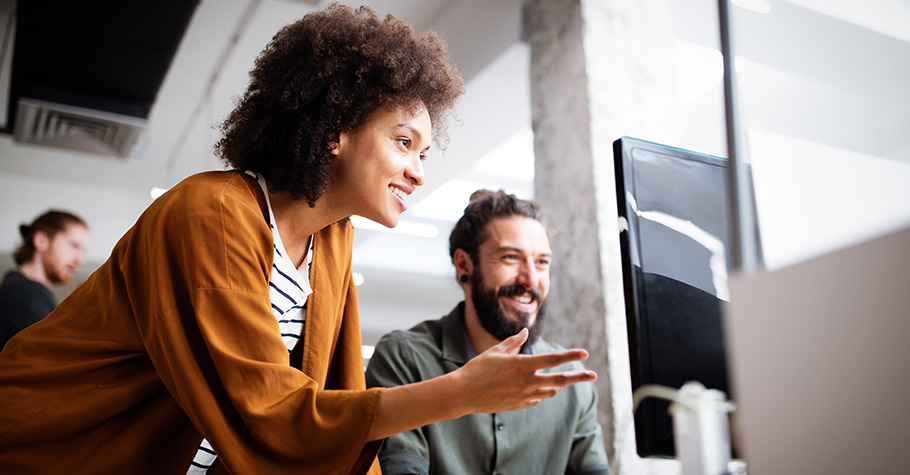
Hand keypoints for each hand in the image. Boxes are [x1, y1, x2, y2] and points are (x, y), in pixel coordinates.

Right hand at [449, 328, 596, 414]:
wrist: (463, 394)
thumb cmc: (477, 368)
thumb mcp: (495, 351)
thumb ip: (513, 342)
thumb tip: (524, 332)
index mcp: (523, 365)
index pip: (554, 359)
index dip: (571, 355)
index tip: (584, 353)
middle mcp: (527, 381)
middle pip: (560, 379)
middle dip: (579, 377)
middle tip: (594, 376)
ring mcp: (524, 396)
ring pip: (550, 391)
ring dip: (559, 385)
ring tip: (565, 381)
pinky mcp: (518, 405)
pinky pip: (536, 399)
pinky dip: (541, 393)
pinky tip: (538, 390)